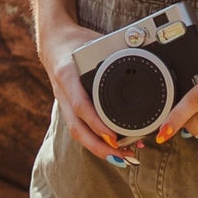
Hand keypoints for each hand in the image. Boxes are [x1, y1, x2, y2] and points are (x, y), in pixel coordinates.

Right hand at [40, 17, 135, 165]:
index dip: (96, 124)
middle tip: (124, 157)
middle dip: (100, 147)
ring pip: (77, 132)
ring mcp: (63, 102)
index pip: (80, 105)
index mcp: (68, 75)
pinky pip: (79, 127)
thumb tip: (145, 54)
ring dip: (98, 148)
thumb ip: (115, 50)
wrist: (52, 41)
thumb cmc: (76, 40)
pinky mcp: (67, 107)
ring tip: (123, 158)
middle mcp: (63, 92)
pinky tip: (112, 147)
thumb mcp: (95, 41)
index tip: (114, 137)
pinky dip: (95, 140)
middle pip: (77, 128)